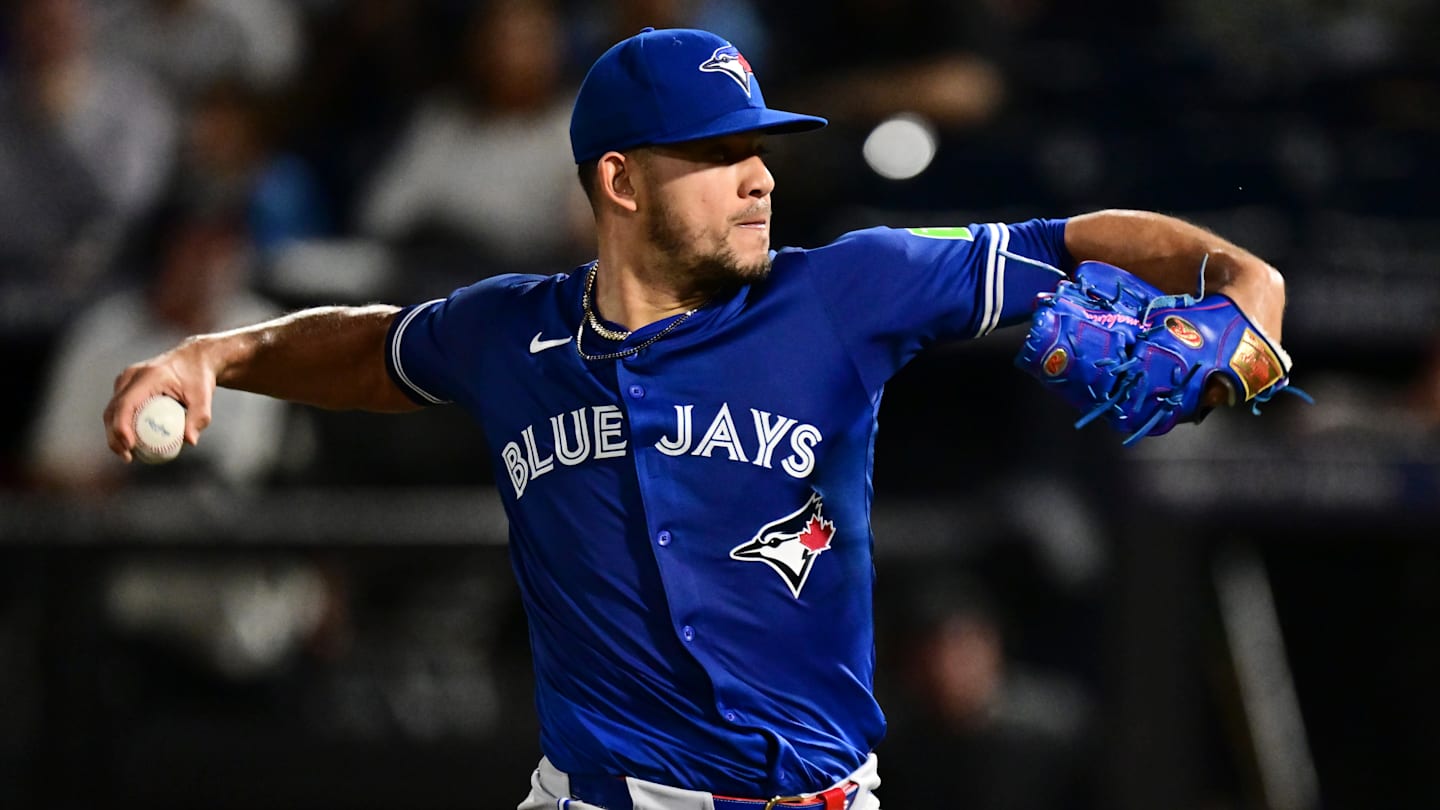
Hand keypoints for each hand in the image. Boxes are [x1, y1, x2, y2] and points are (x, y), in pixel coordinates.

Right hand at [104, 339, 217, 462]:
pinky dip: (120, 425)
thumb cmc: (199, 377)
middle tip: (127, 457)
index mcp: (148, 376)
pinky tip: (130, 443)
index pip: (126, 404)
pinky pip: (118, 408)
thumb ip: (198, 418)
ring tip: (127, 454)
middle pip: (113, 410)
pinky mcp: (126, 385)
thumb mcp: (203, 397)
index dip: (122, 427)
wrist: (194, 359)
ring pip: (112, 410)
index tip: (129, 446)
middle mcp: (131, 376)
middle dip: (115, 436)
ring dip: (114, 433)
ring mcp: (126, 380)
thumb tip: (189, 441)